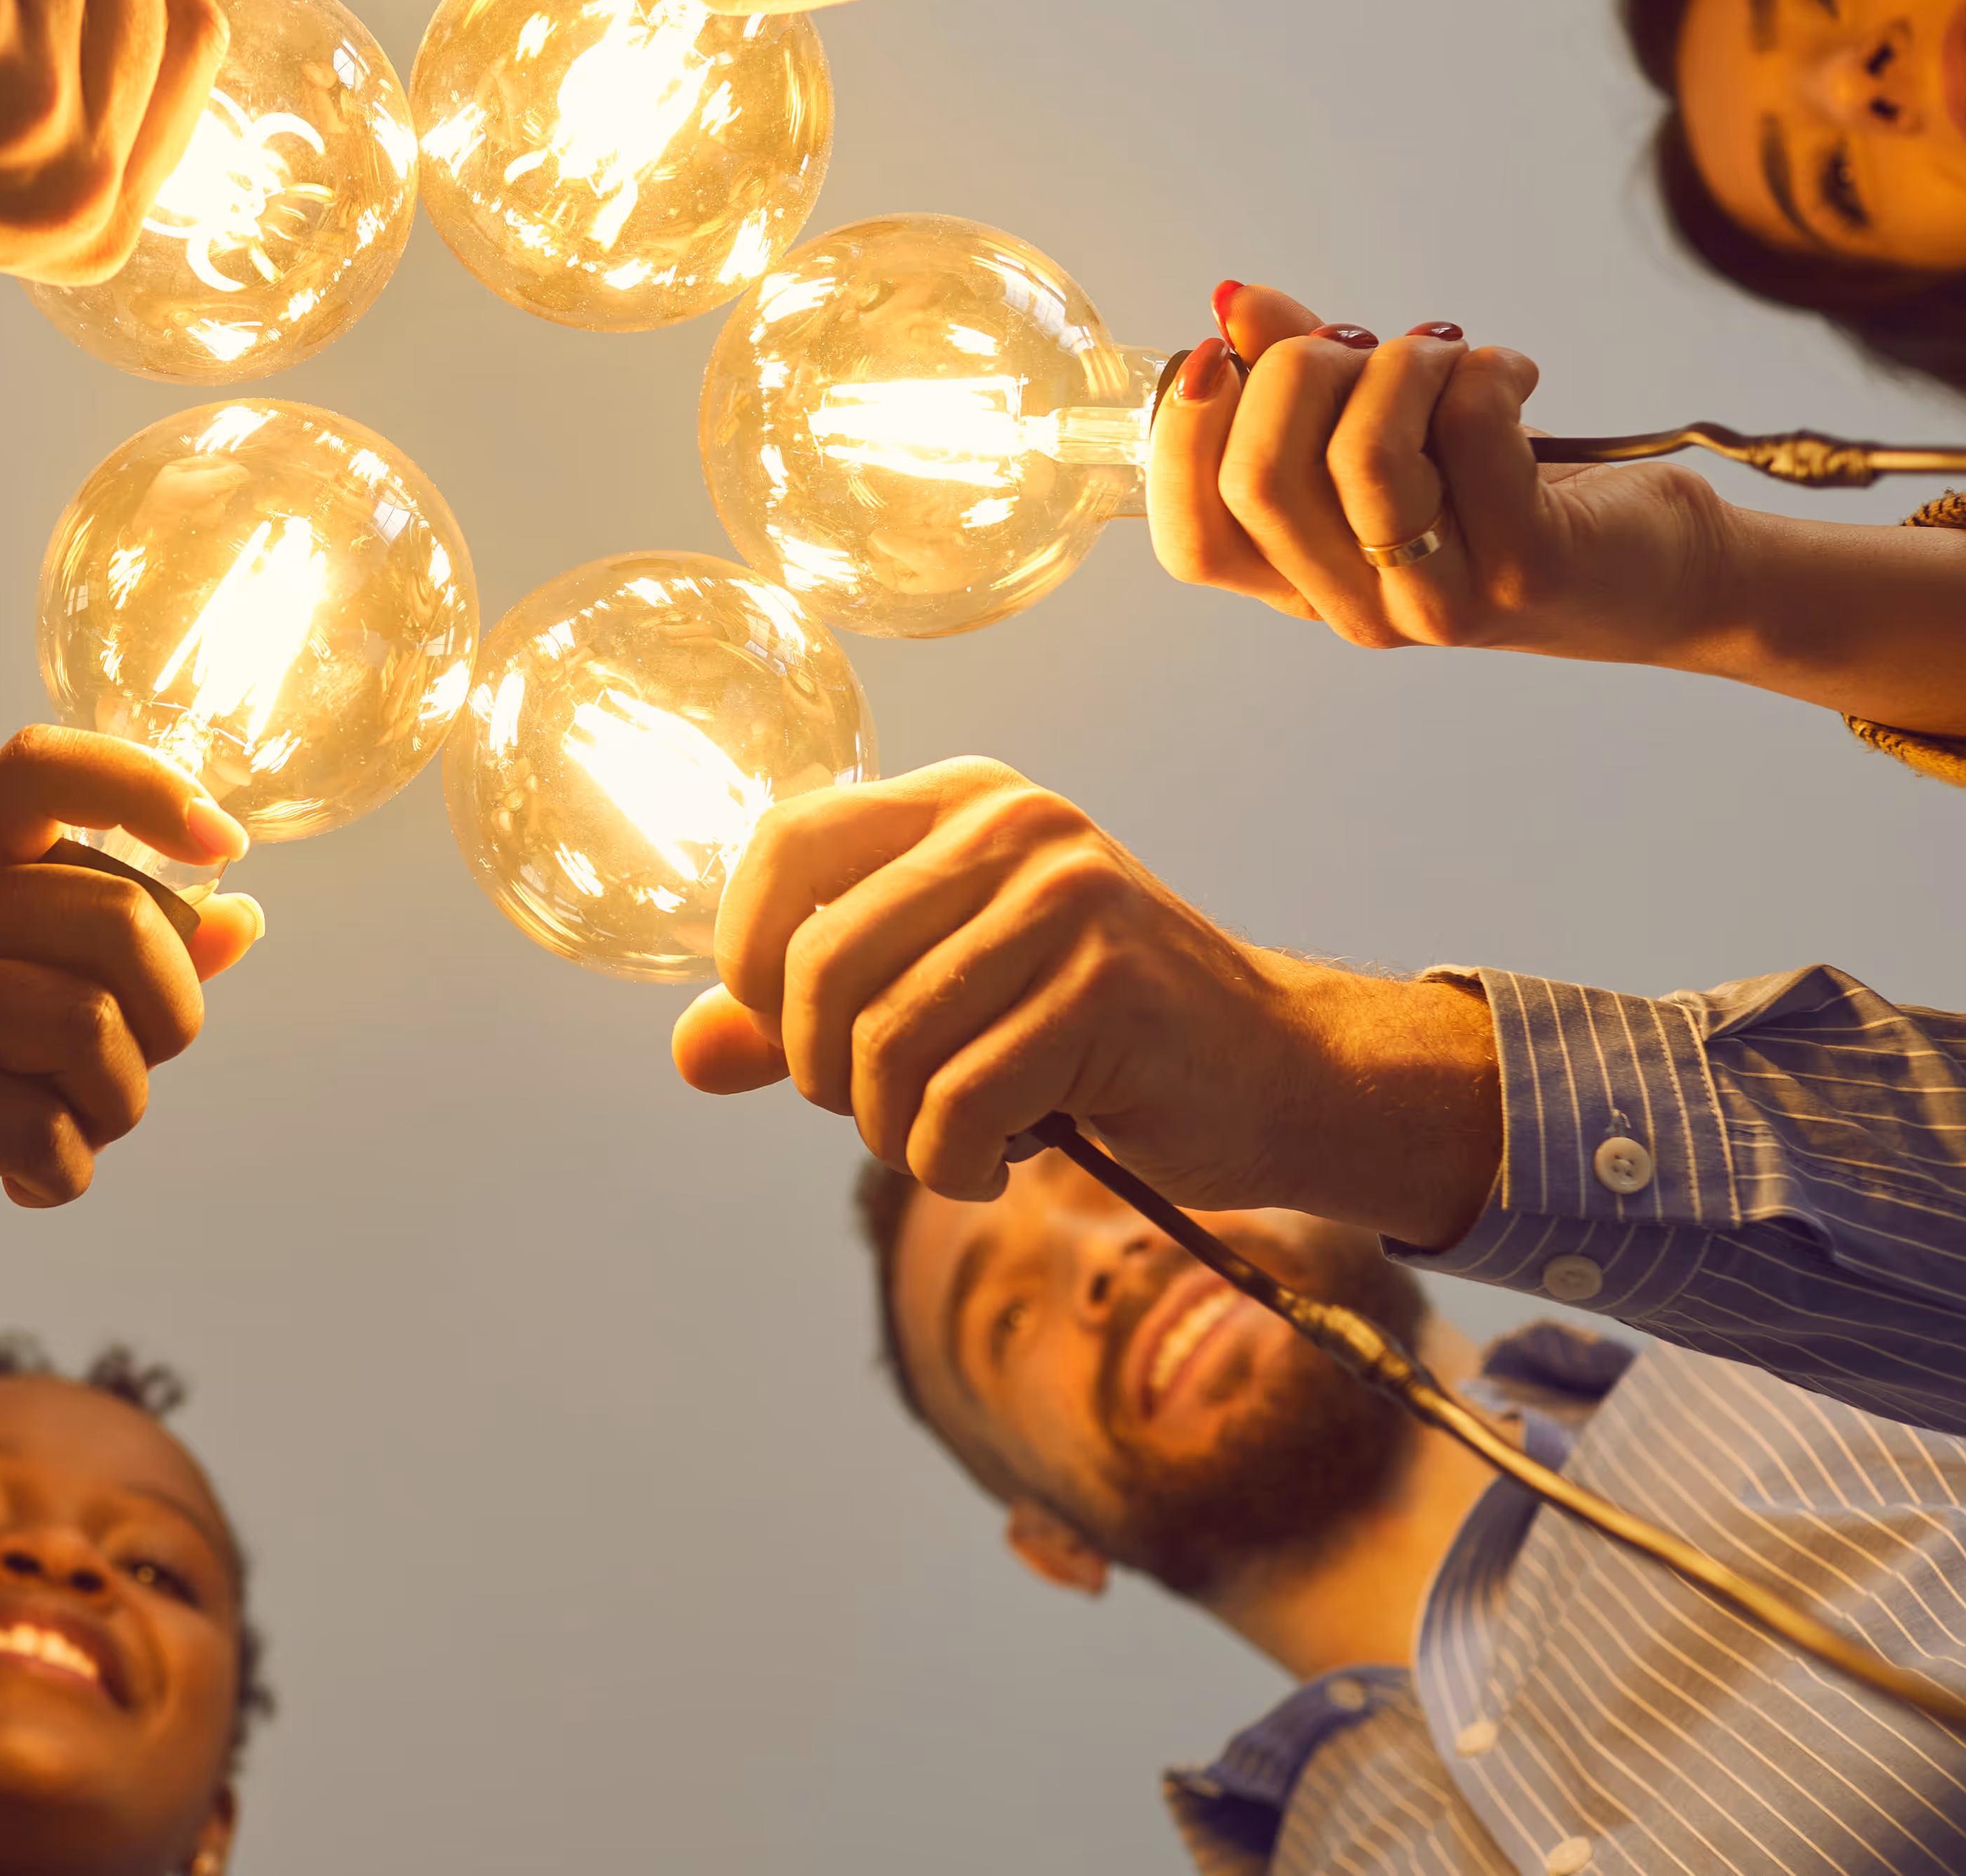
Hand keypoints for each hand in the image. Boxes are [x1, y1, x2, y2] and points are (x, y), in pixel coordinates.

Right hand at [0, 728, 264, 1367]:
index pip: (42, 769)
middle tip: (138, 1066)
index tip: (223, 840)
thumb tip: (240, 918)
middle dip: (170, 1015)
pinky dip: (65, 1174)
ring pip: (91, 1027)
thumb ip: (127, 955)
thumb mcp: (24, 996)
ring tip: (77, 1129)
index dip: (145, 785)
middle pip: (117, 919)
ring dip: (118, 1105)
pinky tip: (29, 1179)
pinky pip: (42, 1130)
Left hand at [671, 762, 1499, 1248]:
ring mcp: (1068, 900)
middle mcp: (1013, 827)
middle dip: (824, 1074)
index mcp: (963, 801)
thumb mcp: (938, 1001)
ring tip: (954, 1138)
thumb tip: (688, 1052)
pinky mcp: (1110, 990)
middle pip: (817, 965)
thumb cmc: (1089, 1038)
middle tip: (888, 1111)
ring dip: (896, 1133)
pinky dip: (954, 1164)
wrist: (1277, 1073)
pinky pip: (958, 1106)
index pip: (784, 843)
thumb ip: (802, 1017)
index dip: (746, 952)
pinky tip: (1002, 1160)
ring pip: (883, 1047)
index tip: (784, 1032)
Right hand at [1153, 282, 1739, 667]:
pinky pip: (1470, 428)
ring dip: (1400, 363)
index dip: (1183, 435)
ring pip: (1361, 455)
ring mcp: (1438, 599)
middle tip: (1358, 344)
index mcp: (1303, 582)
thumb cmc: (1507, 495)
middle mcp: (1356, 607)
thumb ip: (1299, 380)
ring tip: (1442, 351)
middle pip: (1257, 481)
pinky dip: (1484, 367)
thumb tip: (1234, 302)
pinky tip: (1511, 372)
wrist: (1656, 571)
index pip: (1192, 541)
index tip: (1222, 353)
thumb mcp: (1388, 436)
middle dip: (1295, 369)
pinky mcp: (1524, 566)